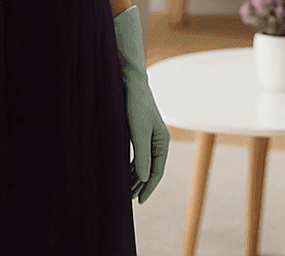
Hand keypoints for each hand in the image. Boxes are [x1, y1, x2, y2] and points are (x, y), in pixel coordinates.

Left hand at [113, 5, 168, 202]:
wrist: (130, 82)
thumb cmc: (135, 105)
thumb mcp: (137, 131)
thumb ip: (141, 155)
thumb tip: (144, 179)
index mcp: (162, 141)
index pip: (157, 171)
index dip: (148, 187)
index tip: (138, 201)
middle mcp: (157, 140)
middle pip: (150, 169)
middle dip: (140, 185)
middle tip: (127, 200)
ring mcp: (147, 136)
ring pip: (142, 163)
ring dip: (134, 177)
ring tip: (123, 191)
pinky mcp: (137, 132)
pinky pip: (136, 155)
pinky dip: (130, 166)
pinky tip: (122, 173)